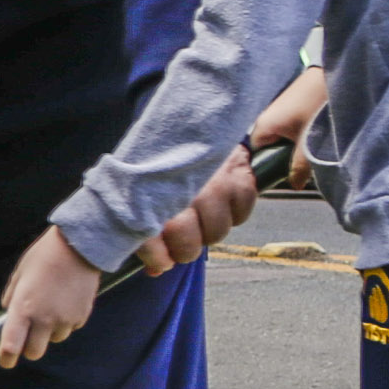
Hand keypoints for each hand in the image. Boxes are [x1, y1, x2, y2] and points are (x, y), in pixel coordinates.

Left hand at [0, 228, 104, 364]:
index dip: (6, 358)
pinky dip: (65, 323)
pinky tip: (63, 303)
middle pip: (34, 353)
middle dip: (28, 348)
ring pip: (54, 340)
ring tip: (49, 309)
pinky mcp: (81, 317)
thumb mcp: (20, 275)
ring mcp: (65, 320)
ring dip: (48, 333)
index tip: (5, 360)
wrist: (79, 247)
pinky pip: (70, 329)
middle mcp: (44, 319)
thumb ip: (11, 298)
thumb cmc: (44, 257)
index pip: (11, 345)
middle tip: (26, 335)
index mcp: (24, 308)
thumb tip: (8, 313)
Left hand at [133, 142, 262, 272]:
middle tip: (183, 243)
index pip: (150, 238)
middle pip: (187, 241)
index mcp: (148, 191)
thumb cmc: (166, 162)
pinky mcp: (239, 175)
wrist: (192, 119)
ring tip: (203, 218)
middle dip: (185, 250)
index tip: (160, 262)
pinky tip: (225, 202)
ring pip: (216, 232)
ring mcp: (212, 181)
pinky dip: (236, 212)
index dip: (157, 258)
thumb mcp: (146, 187)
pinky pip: (242, 212)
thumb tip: (155, 269)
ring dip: (210, 232)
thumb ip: (147, 228)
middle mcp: (181, 187)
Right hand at [252, 68, 330, 191]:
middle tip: (298, 164)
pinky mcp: (288, 105)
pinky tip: (311, 135)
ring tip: (307, 149)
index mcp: (263, 126)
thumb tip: (294, 185)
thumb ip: (300, 166)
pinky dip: (296, 133)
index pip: (255, 155)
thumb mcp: (310, 141)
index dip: (267, 166)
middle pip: (267, 146)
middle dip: (281, 156)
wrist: (335, 74)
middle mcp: (264, 117)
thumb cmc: (317, 105)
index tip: (280, 174)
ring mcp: (275, 109)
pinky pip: (285, 126)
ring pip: (278, 136)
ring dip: (291, 145)